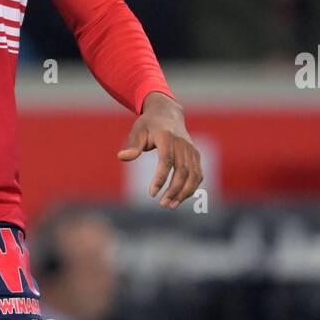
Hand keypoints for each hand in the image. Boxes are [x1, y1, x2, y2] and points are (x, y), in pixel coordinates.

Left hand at [118, 91, 202, 207]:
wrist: (168, 114)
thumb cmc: (148, 125)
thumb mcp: (137, 131)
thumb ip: (133, 146)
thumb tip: (121, 157)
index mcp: (167, 137)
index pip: (166, 161)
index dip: (160, 178)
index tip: (152, 194)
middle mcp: (182, 144)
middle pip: (183, 171)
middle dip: (174, 190)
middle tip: (162, 204)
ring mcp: (191, 150)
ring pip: (194, 175)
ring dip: (185, 192)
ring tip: (171, 205)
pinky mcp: (196, 155)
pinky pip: (198, 174)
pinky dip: (192, 188)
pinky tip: (180, 198)